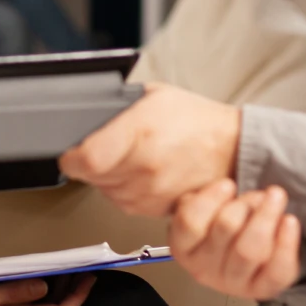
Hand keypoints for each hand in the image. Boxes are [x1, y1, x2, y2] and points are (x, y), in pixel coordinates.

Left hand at [59, 83, 242, 216]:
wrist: (233, 148)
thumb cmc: (195, 120)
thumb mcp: (151, 95)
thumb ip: (116, 107)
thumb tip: (87, 114)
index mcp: (139, 134)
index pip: (86, 159)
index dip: (72, 155)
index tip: (72, 150)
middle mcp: (144, 168)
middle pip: (90, 176)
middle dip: (90, 162)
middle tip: (108, 146)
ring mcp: (151, 193)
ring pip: (104, 191)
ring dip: (107, 177)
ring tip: (130, 157)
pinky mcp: (156, 211)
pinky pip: (123, 202)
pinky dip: (124, 189)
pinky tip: (140, 172)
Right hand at [170, 180, 300, 300]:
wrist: (245, 254)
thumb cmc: (221, 224)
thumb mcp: (204, 206)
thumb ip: (205, 195)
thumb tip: (227, 186)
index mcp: (183, 247)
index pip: (190, 222)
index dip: (211, 199)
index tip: (229, 184)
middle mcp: (203, 269)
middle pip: (225, 228)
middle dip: (246, 204)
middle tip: (259, 194)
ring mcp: (232, 284)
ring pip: (251, 250)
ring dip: (267, 216)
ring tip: (275, 198)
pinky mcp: (262, 290)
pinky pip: (276, 270)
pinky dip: (286, 242)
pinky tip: (289, 221)